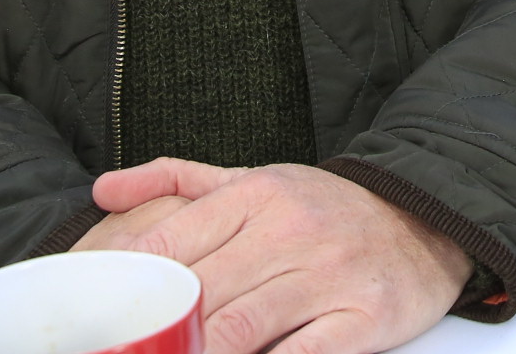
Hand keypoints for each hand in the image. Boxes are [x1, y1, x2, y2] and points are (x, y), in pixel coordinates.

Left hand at [74, 159, 473, 353]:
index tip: (89, 316)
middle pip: (200, 293)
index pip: (172, 242)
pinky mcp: (363, 317)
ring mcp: (328, 274)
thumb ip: (177, 181)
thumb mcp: (256, 179)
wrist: (425, 221)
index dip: (124, 284)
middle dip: (154, 332)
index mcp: (257, 193)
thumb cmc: (325, 209)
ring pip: (242, 328)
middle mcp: (290, 229)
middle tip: (122, 350)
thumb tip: (102, 190)